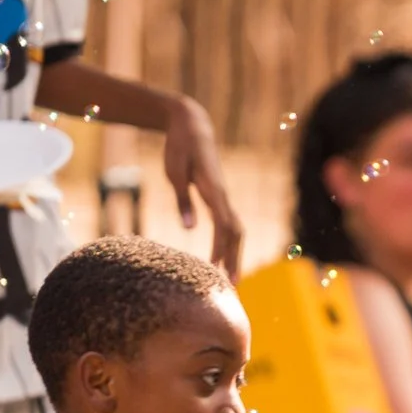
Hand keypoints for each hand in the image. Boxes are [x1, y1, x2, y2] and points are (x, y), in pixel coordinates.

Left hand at [163, 97, 244, 275]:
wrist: (192, 126)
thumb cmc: (180, 147)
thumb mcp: (174, 172)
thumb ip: (183, 200)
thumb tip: (189, 229)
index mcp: (214, 190)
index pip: (223, 225)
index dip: (221, 249)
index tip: (216, 269)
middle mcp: (223, 196)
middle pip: (236, 233)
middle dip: (235, 259)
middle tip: (232, 286)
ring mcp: (223, 197)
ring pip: (236, 230)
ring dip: (234, 254)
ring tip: (230, 279)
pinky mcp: (219, 198)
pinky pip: (229, 224)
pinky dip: (228, 244)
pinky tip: (221, 258)